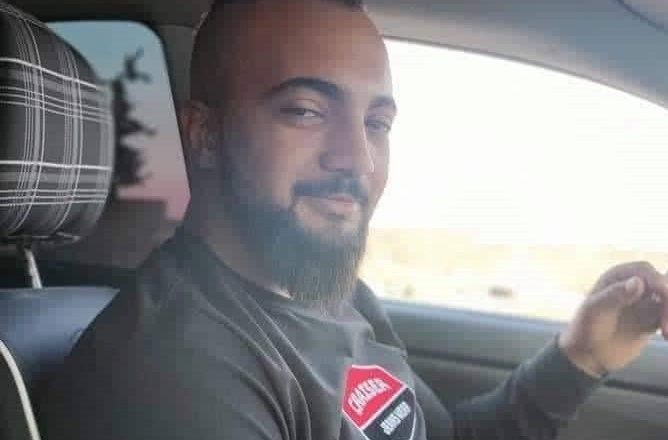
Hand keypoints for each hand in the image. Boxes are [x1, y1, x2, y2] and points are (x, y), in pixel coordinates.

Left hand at [558, 262, 667, 377]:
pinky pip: (667, 316)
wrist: (587, 355)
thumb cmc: (585, 328)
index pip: (644, 271)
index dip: (657, 280)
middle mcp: (632, 286)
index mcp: (617, 277)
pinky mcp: (652, 319)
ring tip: (666, 334)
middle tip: (664, 324)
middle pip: (662, 283)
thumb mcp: (596, 310)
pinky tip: (666, 337)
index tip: (664, 294)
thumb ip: (615, 295)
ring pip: (667, 299)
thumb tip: (638, 282)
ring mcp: (644, 302)